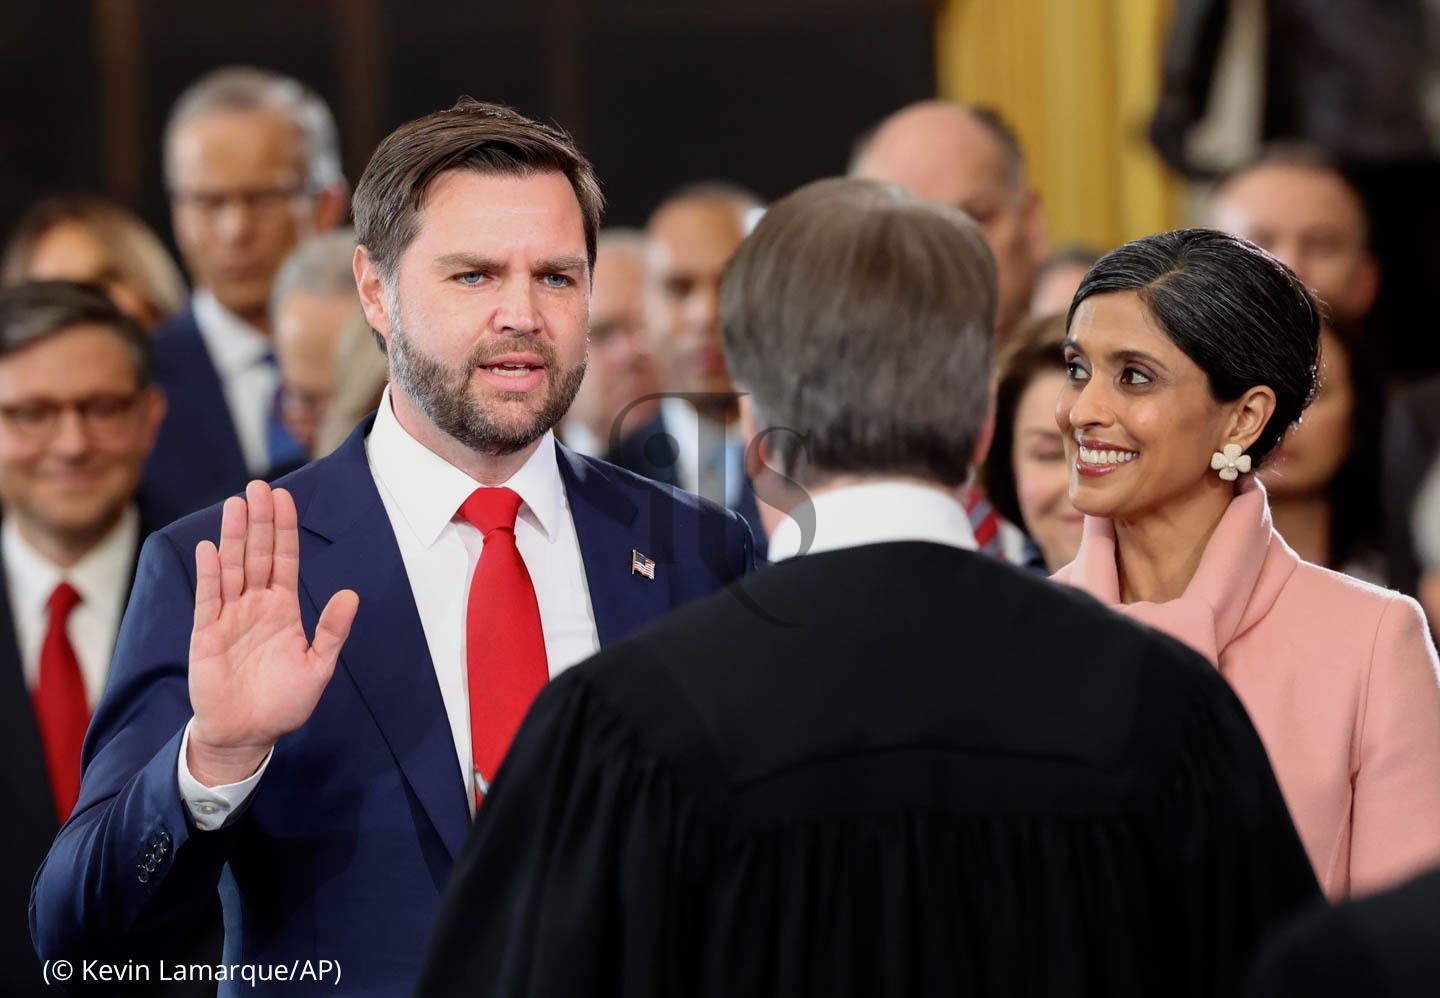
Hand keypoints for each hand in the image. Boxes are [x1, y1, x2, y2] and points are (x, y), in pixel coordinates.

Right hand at [187, 481, 358, 785]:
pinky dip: (211, 574)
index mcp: (282, 609)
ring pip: (233, 568)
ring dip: (235, 537)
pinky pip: (209, 599)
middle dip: (260, 521)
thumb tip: (350, 595)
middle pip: (258, 555)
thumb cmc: (283, 703)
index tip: (283, 498)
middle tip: (258, 486)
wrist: (247, 735)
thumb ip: (332, 631)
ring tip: (236, 504)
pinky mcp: (207, 634)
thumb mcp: (318, 666)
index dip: (284, 529)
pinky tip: (211, 548)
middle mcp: (255, 606)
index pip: (284, 560)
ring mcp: (229, 617)